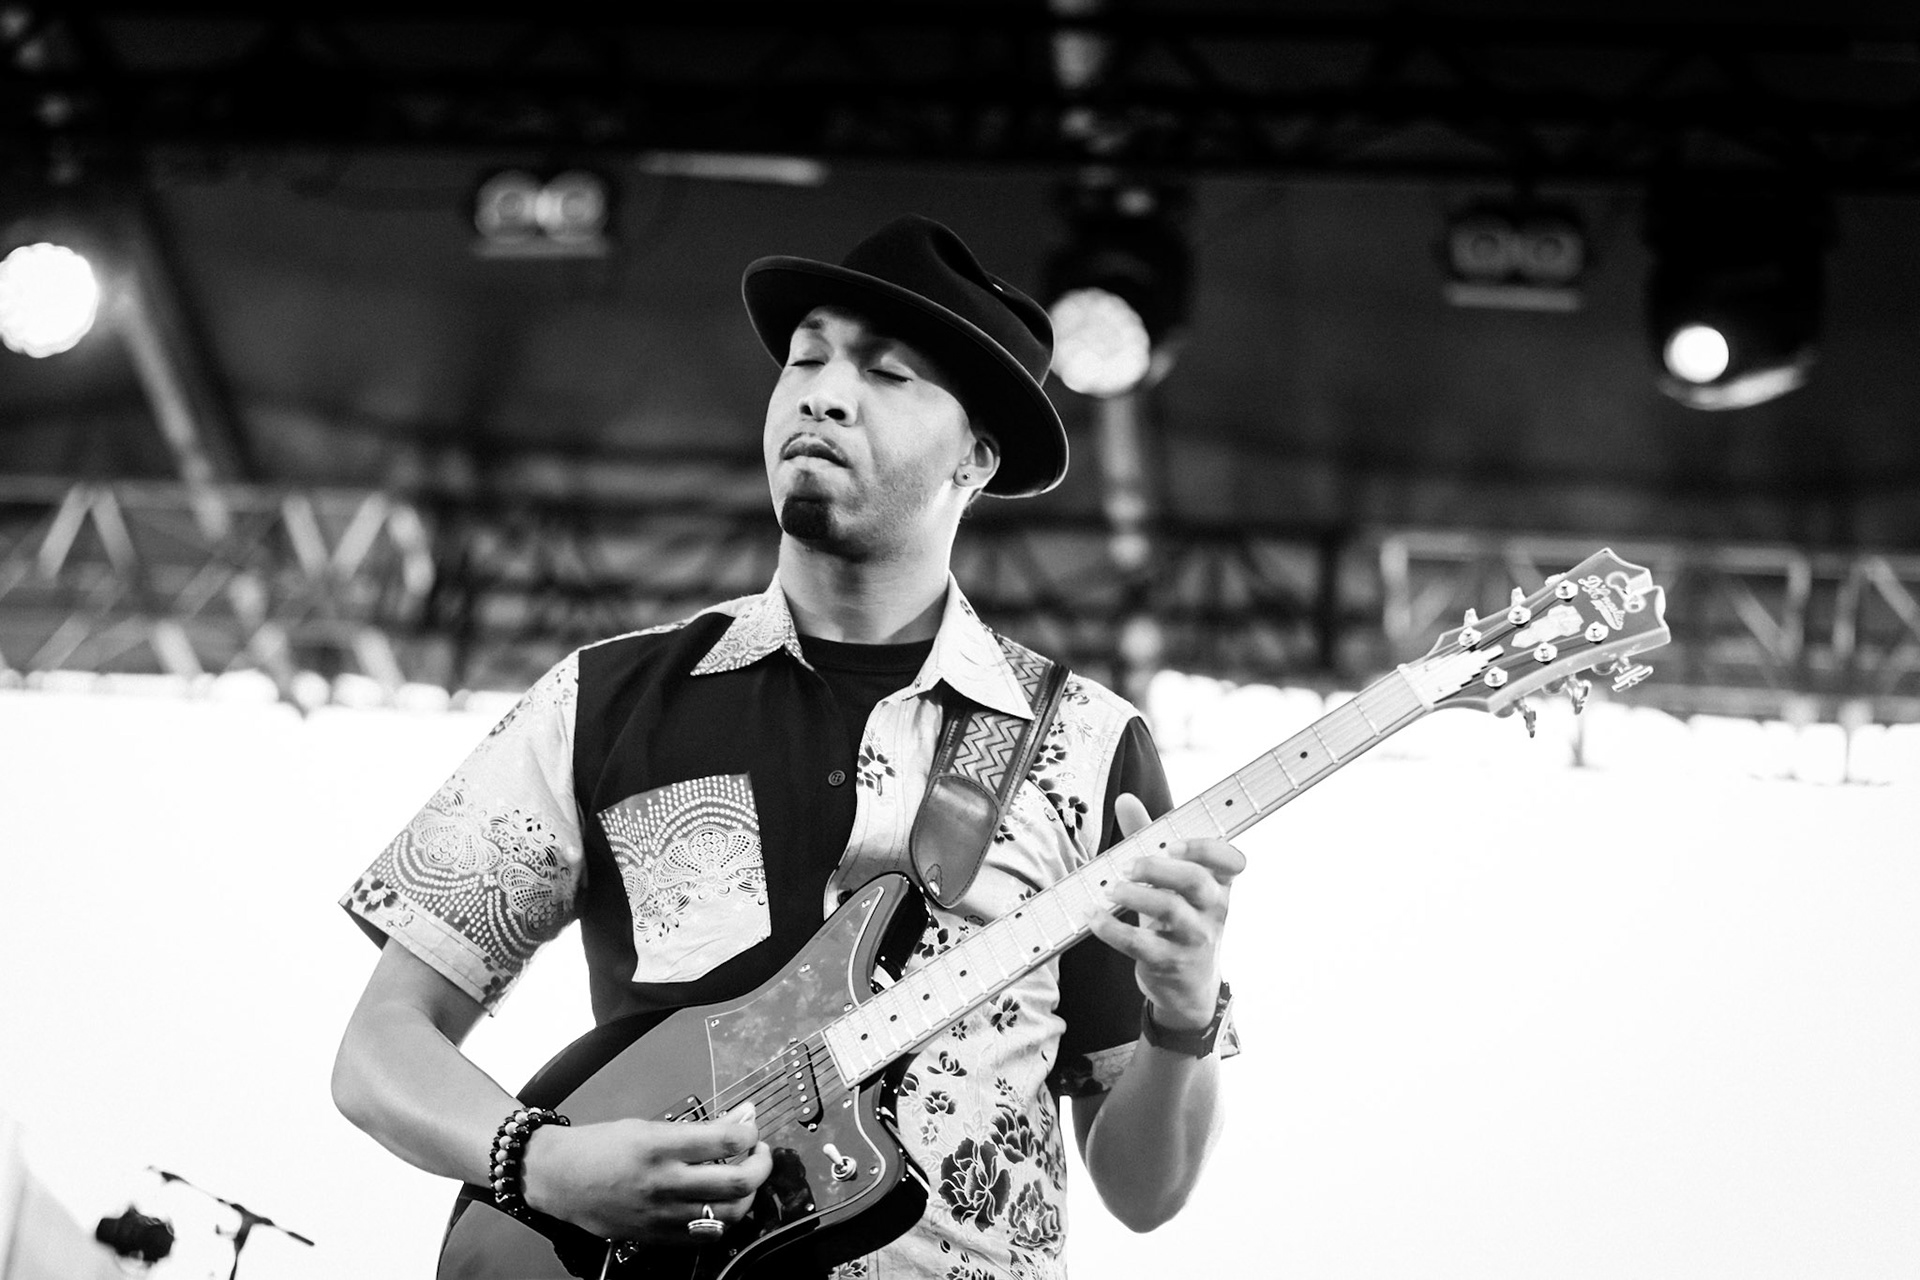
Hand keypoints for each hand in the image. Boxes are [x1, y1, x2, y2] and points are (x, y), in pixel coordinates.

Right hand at [521, 1101, 772, 1241]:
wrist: (559, 1178)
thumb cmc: (599, 1146)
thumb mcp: (647, 1125)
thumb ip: (695, 1128)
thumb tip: (739, 1118)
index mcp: (660, 1146)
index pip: (725, 1141)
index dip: (749, 1133)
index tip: (751, 1127)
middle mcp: (664, 1182)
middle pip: (736, 1181)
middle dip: (761, 1164)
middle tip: (759, 1153)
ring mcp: (662, 1214)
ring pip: (728, 1213)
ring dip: (747, 1194)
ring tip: (745, 1178)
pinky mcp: (656, 1236)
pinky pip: (705, 1235)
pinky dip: (723, 1220)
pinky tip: (722, 1204)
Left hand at [1088, 793, 1246, 1031]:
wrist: (1188, 987)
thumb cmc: (1178, 923)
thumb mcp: (1170, 884)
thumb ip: (1149, 841)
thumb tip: (1126, 800)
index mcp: (1218, 886)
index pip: (1228, 860)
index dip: (1205, 848)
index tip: (1174, 844)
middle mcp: (1213, 911)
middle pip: (1196, 881)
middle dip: (1159, 868)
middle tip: (1128, 865)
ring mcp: (1194, 940)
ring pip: (1170, 911)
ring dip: (1135, 896)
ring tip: (1110, 889)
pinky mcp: (1171, 963)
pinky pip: (1141, 945)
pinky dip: (1112, 929)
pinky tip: (1093, 917)